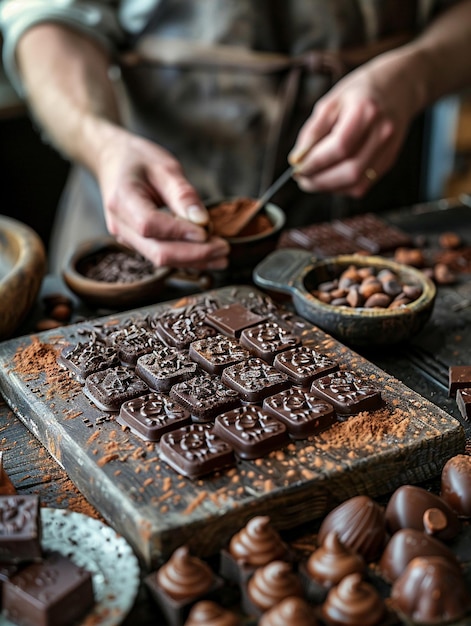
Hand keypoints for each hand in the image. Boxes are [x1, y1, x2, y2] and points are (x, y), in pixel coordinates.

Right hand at [94, 126, 229, 269]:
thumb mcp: (164, 166)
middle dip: (193, 254)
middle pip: (157, 251)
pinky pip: (161, 255)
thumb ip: (183, 194)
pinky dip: (186, 258)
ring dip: (193, 261)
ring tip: (222, 256)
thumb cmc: (138, 159)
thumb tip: (202, 222)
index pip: (150, 225)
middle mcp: (120, 224)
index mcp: (121, 199)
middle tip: (224, 248)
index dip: (180, 231)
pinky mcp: (136, 243)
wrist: (112, 161)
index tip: (207, 231)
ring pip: (160, 259)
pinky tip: (209, 257)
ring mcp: (126, 237)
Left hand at [289, 48, 422, 196]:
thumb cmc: (361, 91)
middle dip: (320, 181)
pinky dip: (342, 187)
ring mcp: (389, 149)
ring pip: (357, 183)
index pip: (339, 148)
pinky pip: (363, 185)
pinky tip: (331, 178)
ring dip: (330, 188)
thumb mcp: (331, 102)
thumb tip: (297, 159)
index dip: (315, 163)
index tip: (297, 169)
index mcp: (366, 111)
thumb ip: (313, 131)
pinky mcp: (389, 161)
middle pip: (350, 171)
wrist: (399, 87)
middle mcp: (382, 132)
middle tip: (302, 179)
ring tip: (313, 180)